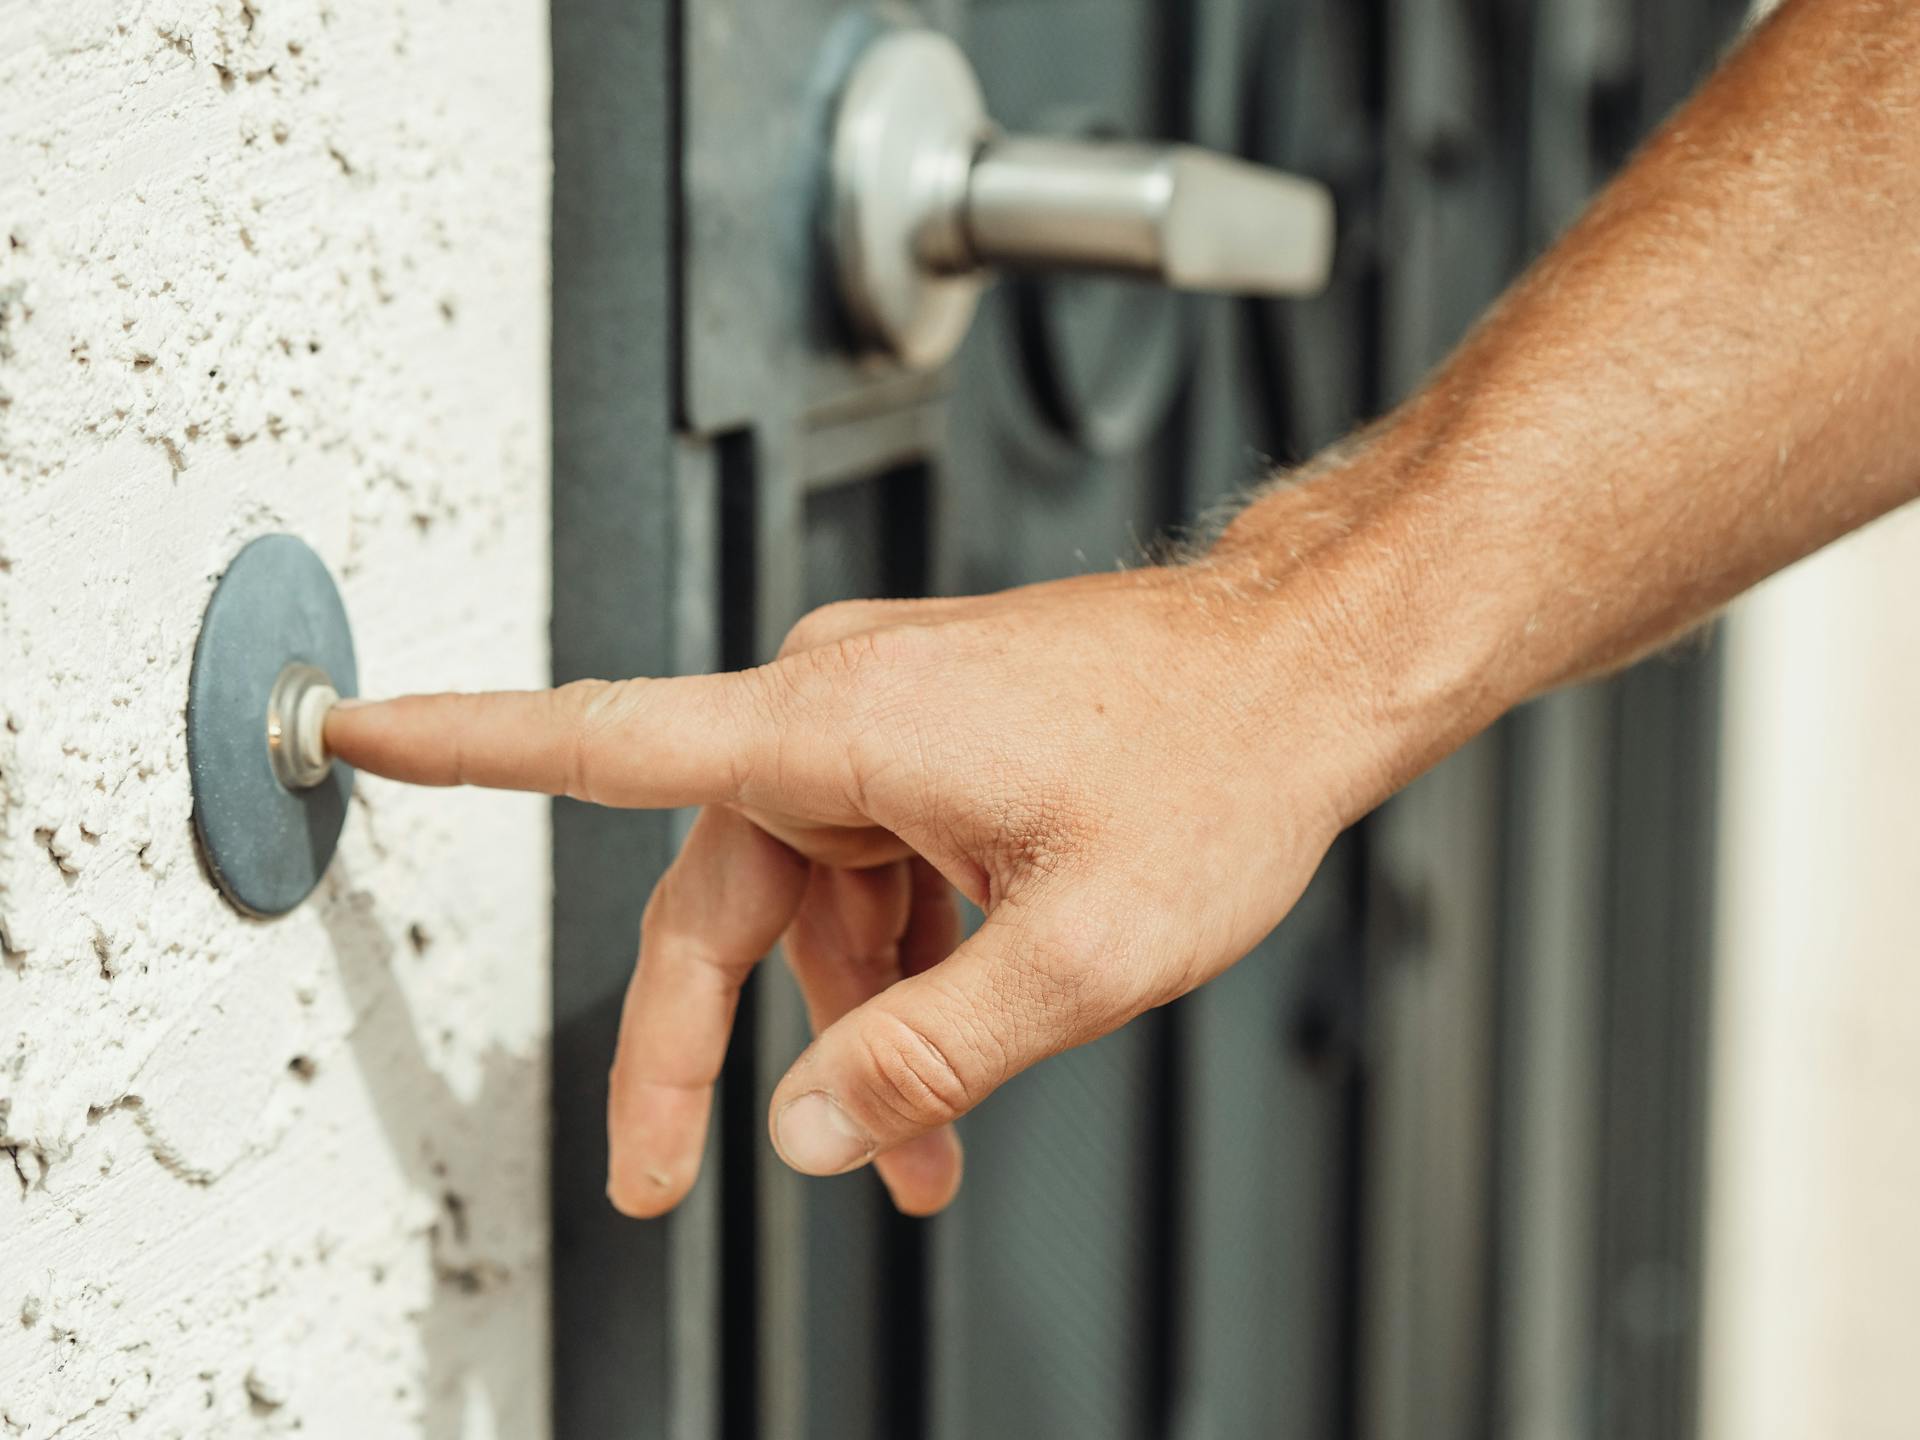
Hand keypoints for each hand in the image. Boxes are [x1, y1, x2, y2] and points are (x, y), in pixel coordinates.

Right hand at [325, 532, 1401, 1217]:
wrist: (1306, 670)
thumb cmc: (1216, 761)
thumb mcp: (1080, 952)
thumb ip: (925, 1050)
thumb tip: (802, 1134)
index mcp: (841, 724)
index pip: (607, 737)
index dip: (464, 744)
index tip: (355, 724)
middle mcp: (841, 706)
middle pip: (715, 898)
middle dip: (701, 1053)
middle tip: (663, 1183)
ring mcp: (888, 721)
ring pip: (808, 904)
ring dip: (846, 1030)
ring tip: (912, 1155)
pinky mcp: (933, 744)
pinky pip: (872, 874)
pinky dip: (898, 969)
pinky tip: (947, 1062)